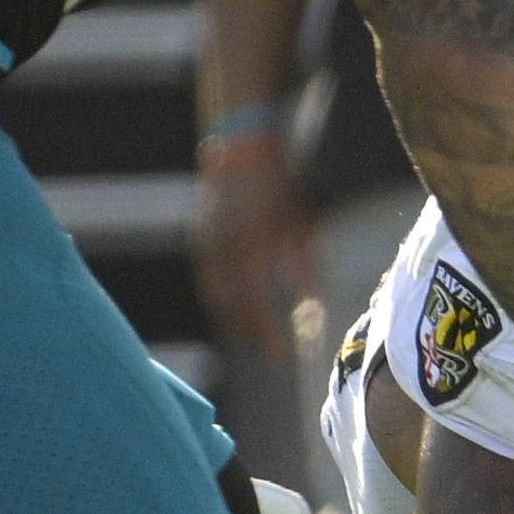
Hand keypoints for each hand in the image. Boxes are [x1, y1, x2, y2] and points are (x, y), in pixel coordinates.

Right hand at [191, 133, 318, 363]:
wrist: (241, 152)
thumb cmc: (279, 188)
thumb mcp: (300, 226)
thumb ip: (304, 267)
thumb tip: (313, 306)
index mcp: (248, 252)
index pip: (256, 308)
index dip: (267, 336)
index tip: (280, 360)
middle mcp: (222, 255)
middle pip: (232, 310)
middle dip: (251, 336)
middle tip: (268, 356)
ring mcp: (207, 247)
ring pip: (216, 298)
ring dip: (234, 322)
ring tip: (254, 338)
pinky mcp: (201, 240)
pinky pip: (209, 282)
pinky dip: (222, 302)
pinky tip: (237, 311)